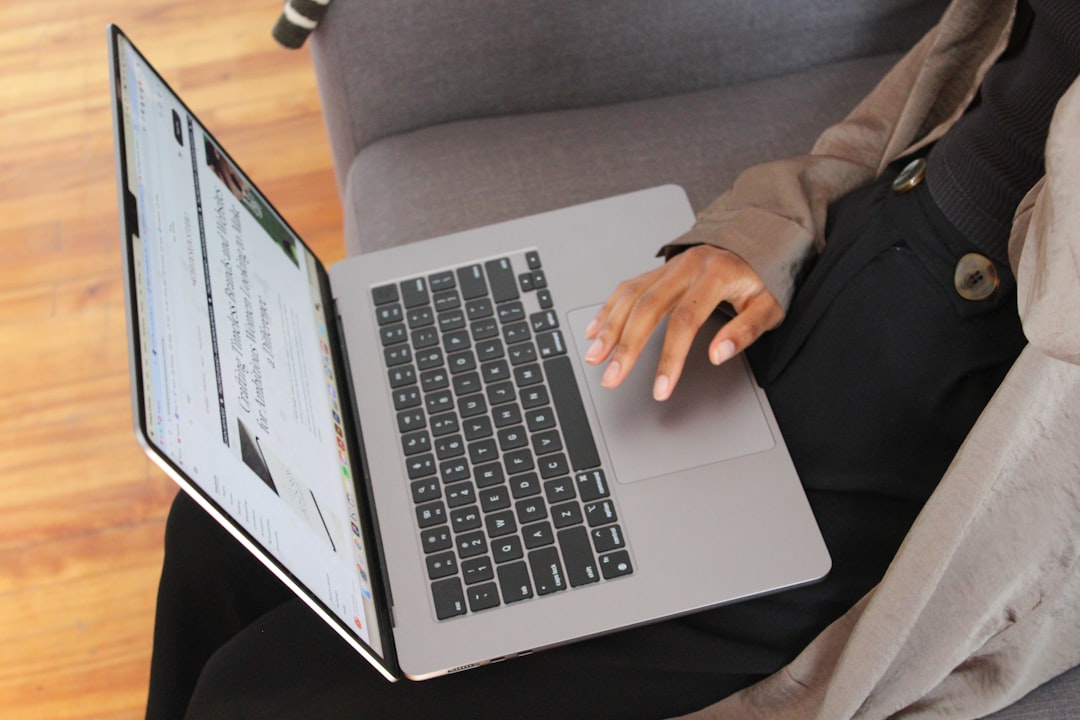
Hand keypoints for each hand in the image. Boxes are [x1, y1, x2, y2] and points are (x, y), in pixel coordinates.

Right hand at [583, 245, 782, 400]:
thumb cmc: (762, 277)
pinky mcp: (658, 270)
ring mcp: (669, 267)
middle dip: (626, 346)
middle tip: (612, 377)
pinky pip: (626, 288)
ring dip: (609, 328)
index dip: (670, 358)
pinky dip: (608, 310)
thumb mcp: (769, 305)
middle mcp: (687, 267)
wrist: (756, 241)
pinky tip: (596, 331)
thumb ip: (746, 330)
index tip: (661, 388)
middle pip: (647, 308)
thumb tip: (719, 354)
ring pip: (630, 296)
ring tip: (595, 358)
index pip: (685, 321)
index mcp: (716, 274)